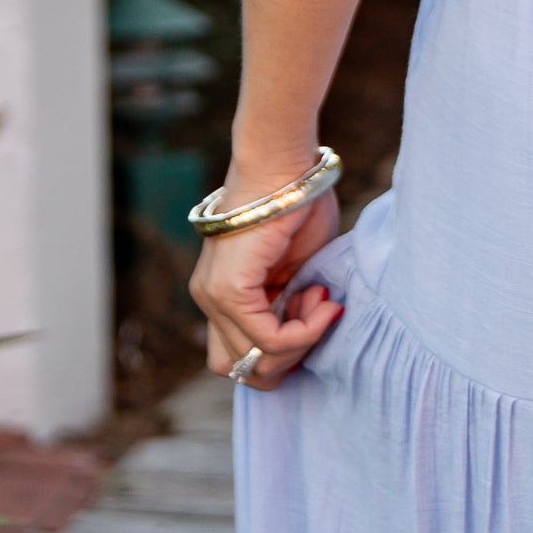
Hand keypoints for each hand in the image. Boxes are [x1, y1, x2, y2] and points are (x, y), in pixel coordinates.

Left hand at [190, 179, 345, 385]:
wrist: (285, 163)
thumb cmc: (297, 202)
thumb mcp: (296, 269)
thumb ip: (290, 304)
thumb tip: (302, 333)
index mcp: (222, 295)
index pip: (242, 356)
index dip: (287, 350)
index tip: (319, 309)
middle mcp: (208, 300)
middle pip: (241, 370)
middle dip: (289, 358)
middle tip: (319, 314)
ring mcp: (213, 297)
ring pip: (253, 362)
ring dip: (300, 343)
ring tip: (323, 302)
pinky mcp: (228, 290)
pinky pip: (267, 340)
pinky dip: (303, 331)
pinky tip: (323, 300)